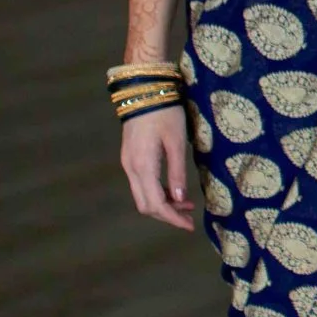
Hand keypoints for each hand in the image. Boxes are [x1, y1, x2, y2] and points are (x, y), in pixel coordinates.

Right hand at [121, 108, 196, 231]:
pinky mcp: (130, 157)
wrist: (143, 90)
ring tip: (186, 204)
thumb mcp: (177, 141)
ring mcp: (128, 163)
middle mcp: (131, 168)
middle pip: (145, 205)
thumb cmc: (165, 112)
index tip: (189, 226)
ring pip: (142, 195)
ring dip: (163, 203)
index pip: (155, 204)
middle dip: (167, 215)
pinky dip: (157, 191)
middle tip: (189, 217)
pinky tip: (174, 190)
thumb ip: (177, 171)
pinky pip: (142, 183)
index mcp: (143, 166)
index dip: (172, 218)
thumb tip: (180, 199)